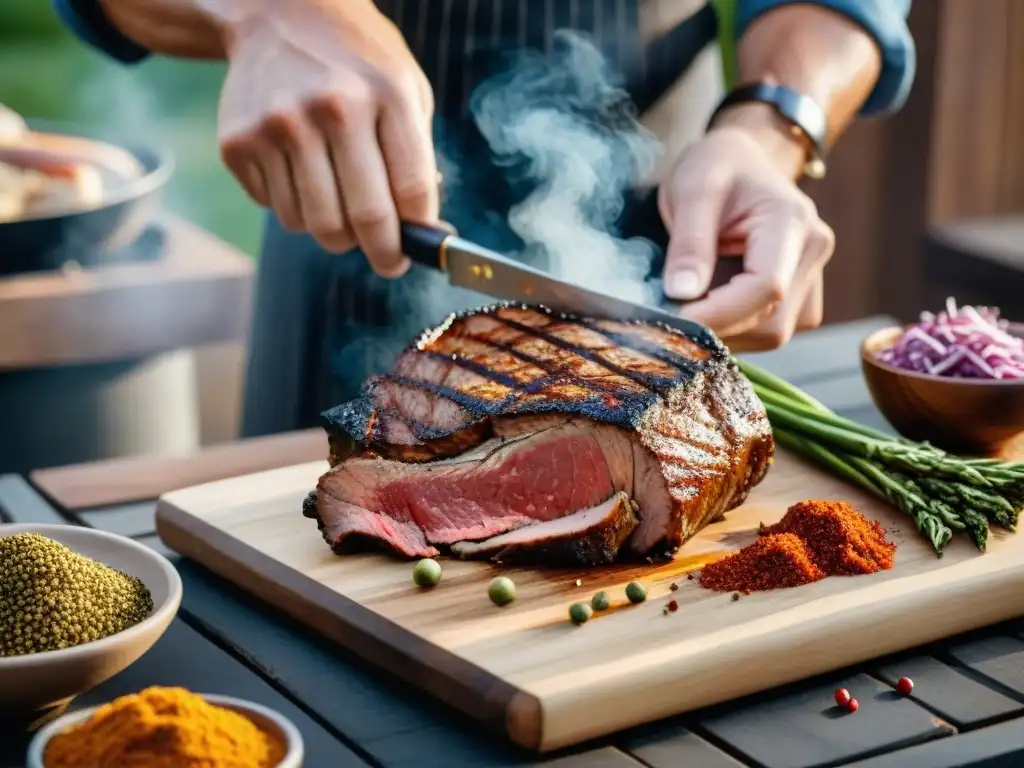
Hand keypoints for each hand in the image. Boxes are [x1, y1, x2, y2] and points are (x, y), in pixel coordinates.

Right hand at [217, 3, 437, 276]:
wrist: (278, 11)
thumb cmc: (356, 61)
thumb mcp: (405, 87)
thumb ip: (418, 154)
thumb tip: (422, 229)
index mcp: (387, 94)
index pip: (411, 191)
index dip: (417, 237)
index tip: (412, 256)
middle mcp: (332, 108)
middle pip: (364, 219)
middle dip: (381, 253)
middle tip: (386, 259)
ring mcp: (280, 125)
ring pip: (315, 225)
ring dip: (334, 230)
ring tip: (339, 200)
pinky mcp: (239, 142)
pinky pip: (276, 209)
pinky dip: (294, 206)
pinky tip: (300, 169)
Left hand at [658, 109, 834, 349]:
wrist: (742, 161)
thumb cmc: (717, 167)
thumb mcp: (693, 191)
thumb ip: (689, 243)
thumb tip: (682, 294)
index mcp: (792, 221)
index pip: (766, 287)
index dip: (718, 313)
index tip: (671, 318)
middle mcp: (812, 252)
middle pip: (771, 321)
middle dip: (717, 328)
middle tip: (668, 318)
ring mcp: (811, 278)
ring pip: (771, 334)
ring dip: (723, 333)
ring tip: (686, 307)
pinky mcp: (800, 297)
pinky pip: (768, 331)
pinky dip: (733, 329)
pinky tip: (706, 307)